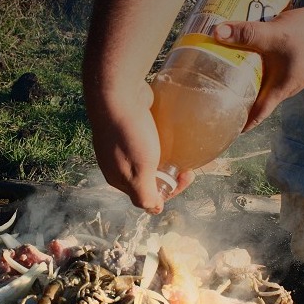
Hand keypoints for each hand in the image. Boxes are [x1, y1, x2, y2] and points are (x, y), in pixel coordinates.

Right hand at [86, 80, 194, 213]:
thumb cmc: (129, 135)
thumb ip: (145, 196)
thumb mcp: (139, 172)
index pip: (147, 196)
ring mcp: (122, 145)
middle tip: (188, 165)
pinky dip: (161, 142)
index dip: (170, 191)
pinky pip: (147, 141)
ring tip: (182, 150)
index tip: (186, 176)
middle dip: (171, 176)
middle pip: (149, 178)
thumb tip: (155, 210)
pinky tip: (171, 135)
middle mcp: (119, 165)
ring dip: (167, 159)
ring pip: (149, 159)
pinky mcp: (128, 127)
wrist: (116, 93)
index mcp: (119, 180)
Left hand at [213, 5, 303, 130]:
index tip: (222, 130)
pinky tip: (239, 55)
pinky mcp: (288, 62)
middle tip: (211, 98)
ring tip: (218, 76)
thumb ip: (246, 34)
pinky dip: (253, 66)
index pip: (256, 115)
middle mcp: (282, 87)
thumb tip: (217, 32)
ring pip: (260, 82)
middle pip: (254, 99)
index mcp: (280, 90)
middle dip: (235, 100)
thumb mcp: (274, 34)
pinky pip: (266, 69)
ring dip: (243, 81)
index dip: (240, 124)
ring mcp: (286, 75)